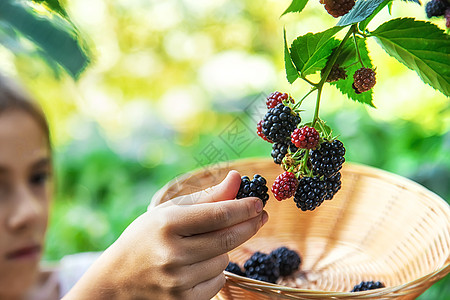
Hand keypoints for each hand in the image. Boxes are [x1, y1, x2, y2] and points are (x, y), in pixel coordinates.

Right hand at [63, 170, 267, 299]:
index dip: (243, 208)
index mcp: (166, 226)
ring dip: (223, 250)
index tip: (259, 202)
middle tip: (260, 216)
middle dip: (249, 225)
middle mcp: (172, 255)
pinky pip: (217, 283)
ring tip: (204, 245)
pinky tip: (199, 265)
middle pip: (227, 239)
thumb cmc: (145, 238)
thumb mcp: (169, 212)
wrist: (116, 282)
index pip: (217, 215)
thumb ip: (206, 197)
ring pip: (223, 261)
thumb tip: (237, 178)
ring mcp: (178, 282)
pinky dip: (215, 271)